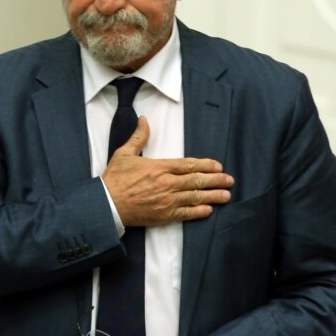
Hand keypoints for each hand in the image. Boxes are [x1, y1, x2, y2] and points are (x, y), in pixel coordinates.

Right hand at [102, 116, 234, 226]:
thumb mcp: (125, 153)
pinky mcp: (163, 215)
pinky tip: (208, 210)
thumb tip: (144, 120)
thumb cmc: (114, 179)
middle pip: (197, 181)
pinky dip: (198, 212)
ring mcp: (167, 201)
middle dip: (216, 180)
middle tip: (230, 180)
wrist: (106, 205)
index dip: (206, 165)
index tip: (218, 166)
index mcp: (159, 167)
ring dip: (213, 196)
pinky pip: (186, 213)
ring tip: (226, 195)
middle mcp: (167, 183)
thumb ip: (139, 137)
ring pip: (195, 197)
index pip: (189, 164)